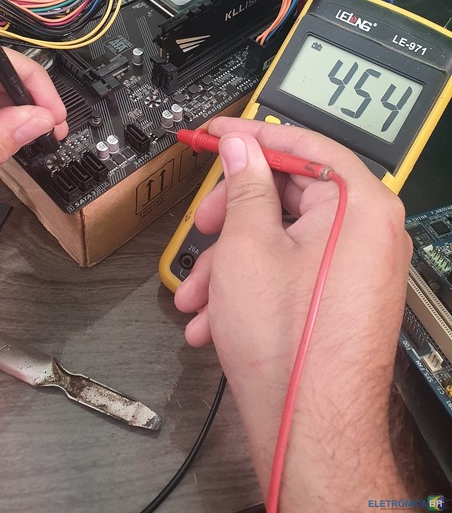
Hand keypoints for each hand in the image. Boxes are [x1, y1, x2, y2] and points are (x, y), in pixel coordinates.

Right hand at [174, 116, 410, 508]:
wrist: (307, 432)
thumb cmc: (289, 343)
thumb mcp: (248, 246)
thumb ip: (244, 185)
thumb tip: (242, 148)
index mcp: (359, 204)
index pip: (303, 144)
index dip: (252, 135)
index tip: (218, 132)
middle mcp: (368, 232)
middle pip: (289, 195)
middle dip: (232, 216)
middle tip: (202, 225)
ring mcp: (357, 268)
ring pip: (281, 239)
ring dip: (231, 261)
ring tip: (196, 294)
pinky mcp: (341, 296)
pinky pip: (291, 271)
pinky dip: (250, 284)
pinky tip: (214, 316)